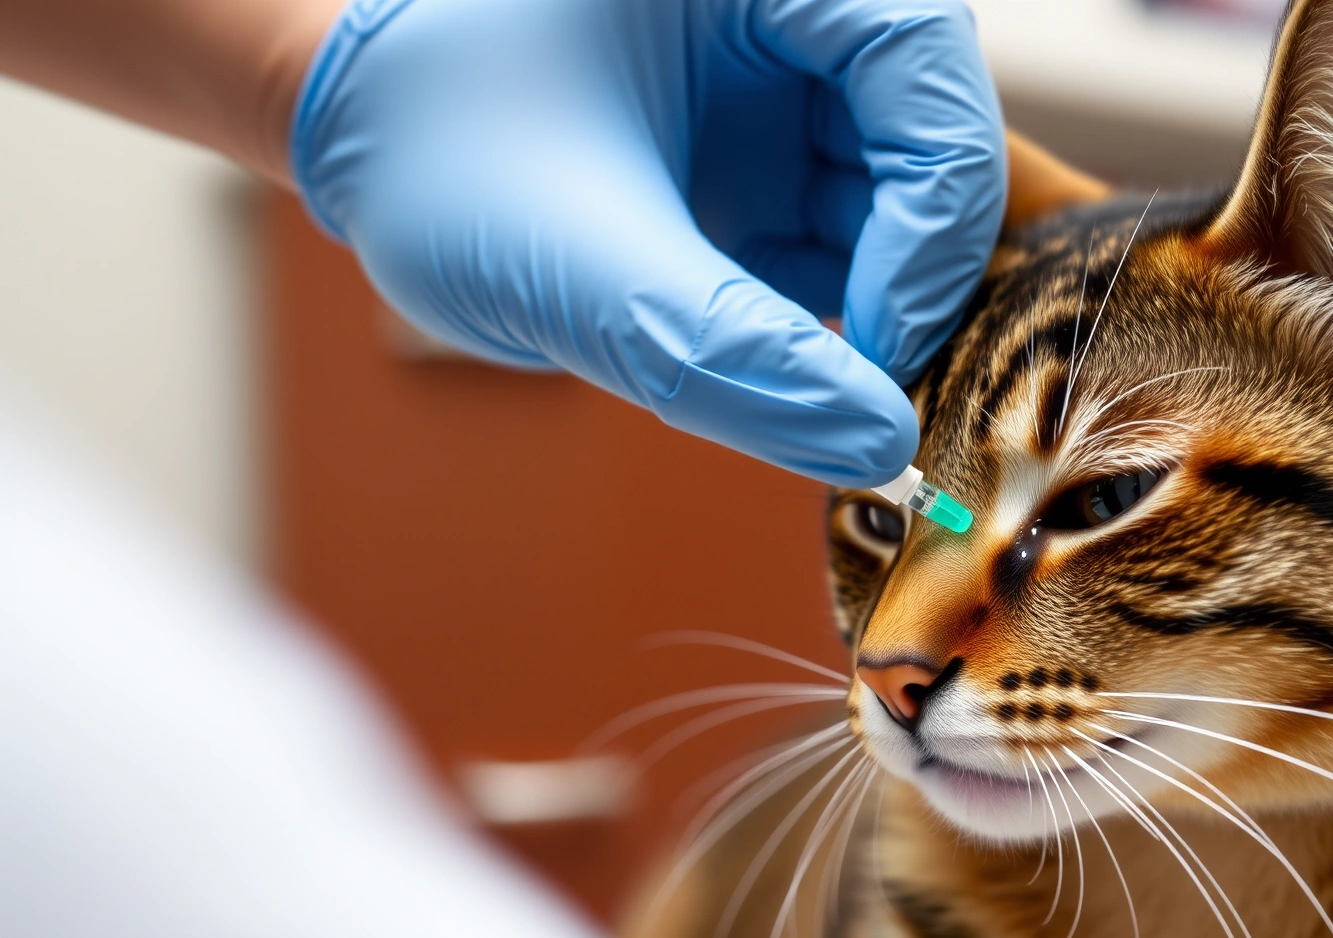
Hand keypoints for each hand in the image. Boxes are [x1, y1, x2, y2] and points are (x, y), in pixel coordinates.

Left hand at [292, 0, 1004, 486]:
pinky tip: (767, 357)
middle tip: (868, 384)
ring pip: (898, 191)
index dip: (931, 204)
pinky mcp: (763, 149)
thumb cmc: (426, 148)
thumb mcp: (575, 265)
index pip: (916, 54)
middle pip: (929, 128)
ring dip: (871, 297)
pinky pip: (846, 229)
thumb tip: (880, 446)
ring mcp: (776, 79)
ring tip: (798, 378)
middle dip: (909, 263)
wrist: (349, 142)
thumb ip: (729, 358)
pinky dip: (826, 309)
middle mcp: (778, 11)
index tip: (882, 339)